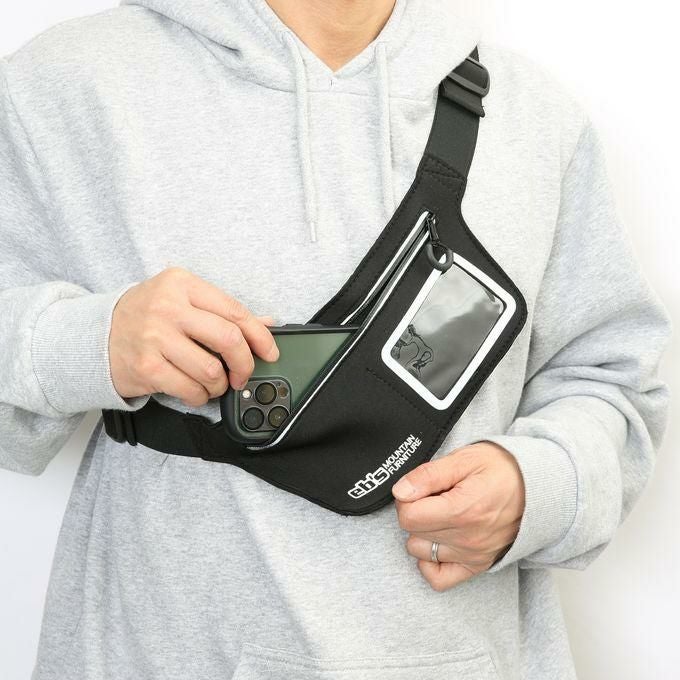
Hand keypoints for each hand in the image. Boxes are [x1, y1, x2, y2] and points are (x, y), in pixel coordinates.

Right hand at [109, 266, 278, 406]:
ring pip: (211, 369)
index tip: (269, 352)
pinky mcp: (146, 367)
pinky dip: (201, 396)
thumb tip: (267, 323)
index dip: (260, 336)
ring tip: (214, 382)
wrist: (94, 336)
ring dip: (220, 384)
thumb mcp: (182, 300)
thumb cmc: (146, 316)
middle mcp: (168, 307)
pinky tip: (196, 391)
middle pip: (229, 339)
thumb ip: (223, 311)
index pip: (235, 311)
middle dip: (245, 364)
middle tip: (243, 373)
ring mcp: (154, 337)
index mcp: (182, 284)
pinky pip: (190, 389)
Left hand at [391, 441, 524, 591]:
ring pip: (420, 552)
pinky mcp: (477, 565)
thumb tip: (400, 491)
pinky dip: (431, 563)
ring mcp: (473, 555)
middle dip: (415, 511)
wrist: (537, 487)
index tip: (418, 488)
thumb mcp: (464, 459)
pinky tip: (437, 541)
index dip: (406, 498)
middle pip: (412, 532)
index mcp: (462, 510)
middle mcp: (467, 538)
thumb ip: (428, 476)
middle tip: (433, 496)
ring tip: (440, 514)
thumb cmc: (502, 469)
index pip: (408, 516)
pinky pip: (439, 579)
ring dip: (423, 533)